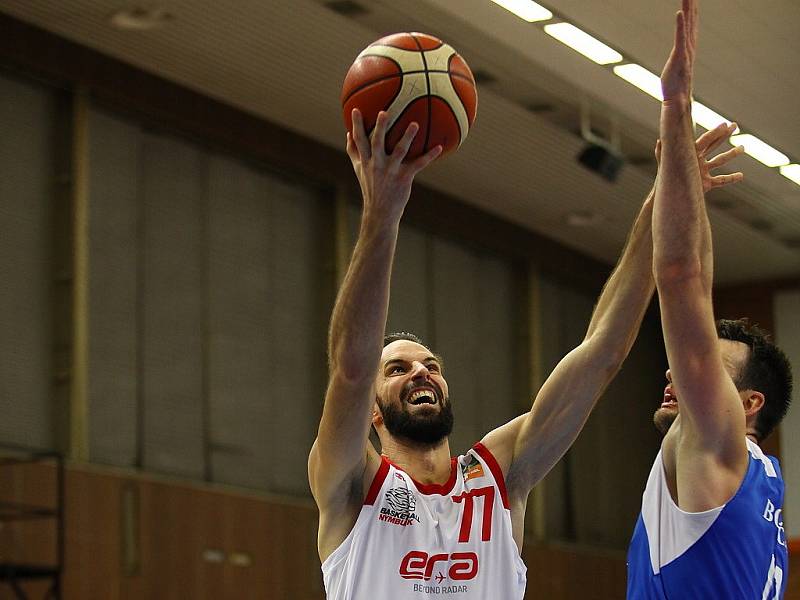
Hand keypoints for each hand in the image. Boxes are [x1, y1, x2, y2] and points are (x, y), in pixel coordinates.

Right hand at [346, 109, 441, 223]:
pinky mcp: (404, 178)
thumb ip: (353, 151)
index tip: (356, 109)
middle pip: (377, 143)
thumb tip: (348, 134)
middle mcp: (377, 165)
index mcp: (365, 162)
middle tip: (384, 112)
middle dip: (380, 128)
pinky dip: (429, 156)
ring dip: (407, 138)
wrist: (380, 212)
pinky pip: (418, 165)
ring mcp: (391, 172)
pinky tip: (439, 148)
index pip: (359, 141)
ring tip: (415, 124)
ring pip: (399, 151)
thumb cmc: (370, 188)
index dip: (357, 125)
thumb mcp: (359, 170)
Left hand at [655, 122, 743, 192]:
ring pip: (720, 161)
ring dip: (731, 154)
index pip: (705, 141)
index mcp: (690, 154)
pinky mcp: (706, 184)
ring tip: (742, 148)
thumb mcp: (663, 164)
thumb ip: (661, 153)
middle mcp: (698, 160)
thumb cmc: (664, 178)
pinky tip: (741, 176)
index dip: (715, 133)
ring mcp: (703, 171)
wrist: (668, 194)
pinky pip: (721, 181)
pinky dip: (731, 179)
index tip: (726, 125)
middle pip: (714, 145)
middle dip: (724, 135)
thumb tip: (659, 141)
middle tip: (735, 125)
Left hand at [660, 0, 697, 104]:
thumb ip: (678, 65)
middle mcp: (689, 49)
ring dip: (688, 10)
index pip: (690, 28)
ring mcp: (685, 53)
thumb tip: (678, 64)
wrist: (676, 103)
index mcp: (688, 50)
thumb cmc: (674, 90)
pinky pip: (680, 39)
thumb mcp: (675, 72)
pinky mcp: (679, 58)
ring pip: (687, 27)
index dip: (692, 13)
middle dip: (691, 6)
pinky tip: (679, 13)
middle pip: (691, 23)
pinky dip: (680, 26)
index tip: (692, 0)